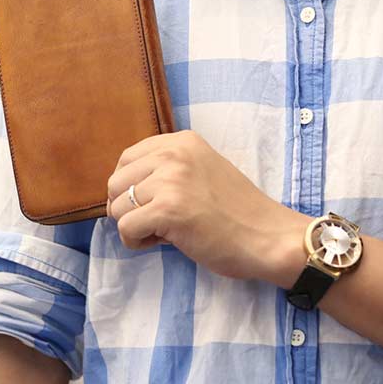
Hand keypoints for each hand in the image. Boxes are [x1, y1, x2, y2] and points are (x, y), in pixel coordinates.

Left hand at [106, 129, 309, 286]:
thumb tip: (125, 187)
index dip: (131, 187)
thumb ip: (168, 169)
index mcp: (182, 141)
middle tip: (159, 220)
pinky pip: (125, 229)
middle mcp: (173, 153)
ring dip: (135, 226)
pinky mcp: (167, 209)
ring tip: (166, 231)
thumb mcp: (202, 171)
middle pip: (115, 182)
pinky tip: (166, 241)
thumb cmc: (236, 211)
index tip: (153, 202)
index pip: (126, 158)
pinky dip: (137, 242)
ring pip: (117, 207)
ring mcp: (170, 180)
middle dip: (129, 207)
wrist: (267, 236)